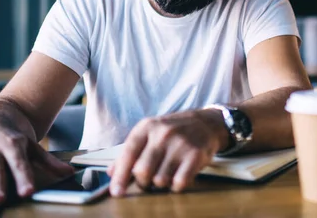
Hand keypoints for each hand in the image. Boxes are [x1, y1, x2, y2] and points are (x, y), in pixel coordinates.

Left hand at [107, 109, 228, 195]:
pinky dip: (176, 186)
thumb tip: (111, 173)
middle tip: (148, 180)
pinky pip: (179, 183)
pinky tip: (178, 176)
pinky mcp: (196, 155)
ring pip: (160, 180)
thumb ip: (130, 152)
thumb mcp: (150, 133)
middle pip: (142, 171)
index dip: (120, 176)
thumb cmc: (173, 130)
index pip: (128, 153)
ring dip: (161, 184)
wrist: (206, 123)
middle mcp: (163, 133)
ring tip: (167, 173)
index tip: (116, 192)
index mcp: (147, 126)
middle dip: (143, 182)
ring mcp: (180, 144)